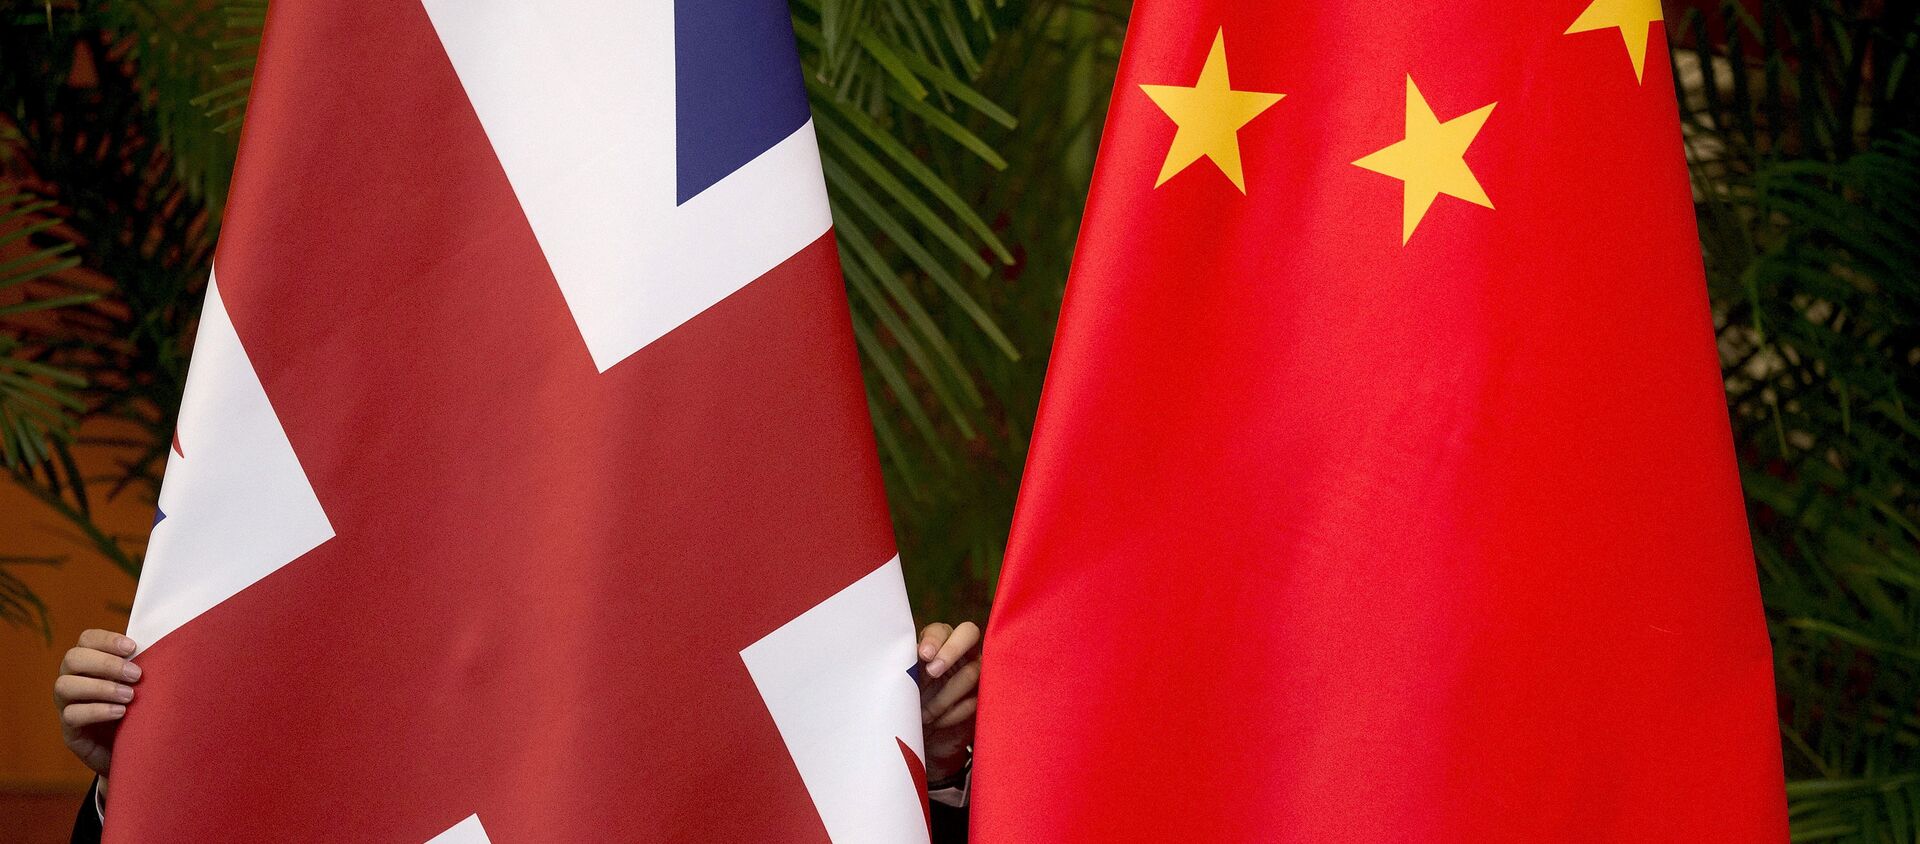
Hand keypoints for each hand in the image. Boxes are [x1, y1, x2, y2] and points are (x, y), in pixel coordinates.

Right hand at [54, 629, 138, 785]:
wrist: (137, 750)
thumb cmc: (142, 709)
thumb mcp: (144, 684)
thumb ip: (144, 665)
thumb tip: (168, 644)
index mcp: (90, 662)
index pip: (87, 639)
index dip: (107, 640)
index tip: (133, 648)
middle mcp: (73, 679)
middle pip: (73, 658)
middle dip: (106, 664)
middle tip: (136, 675)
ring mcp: (66, 704)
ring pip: (65, 685)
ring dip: (101, 687)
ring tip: (129, 696)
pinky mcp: (69, 730)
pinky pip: (71, 714)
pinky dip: (97, 710)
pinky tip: (120, 712)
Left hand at [916, 621, 979, 784]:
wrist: (922, 744)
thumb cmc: (908, 710)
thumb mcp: (904, 687)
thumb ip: (908, 667)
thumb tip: (914, 655)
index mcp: (936, 645)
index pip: (941, 630)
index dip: (935, 640)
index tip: (924, 655)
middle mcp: (959, 653)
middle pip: (969, 632)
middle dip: (950, 652)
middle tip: (933, 672)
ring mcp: (976, 672)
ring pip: (972, 671)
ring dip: (946, 695)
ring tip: (927, 714)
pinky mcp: (985, 696)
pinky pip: (978, 698)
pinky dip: (955, 712)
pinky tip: (941, 722)